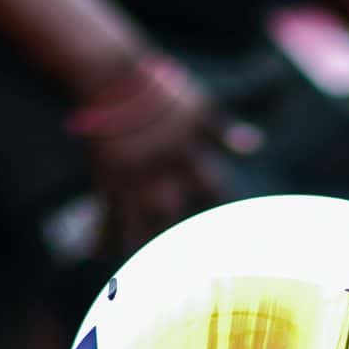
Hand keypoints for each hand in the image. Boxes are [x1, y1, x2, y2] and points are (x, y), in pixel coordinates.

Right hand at [83, 63, 256, 253]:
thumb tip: (255, 147)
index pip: (215, 189)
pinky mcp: (107, 181)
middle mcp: (165, 176)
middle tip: (183, 260)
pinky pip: (104, 218)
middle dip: (179, 237)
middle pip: (176, 217)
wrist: (112, 76)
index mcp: (191, 157)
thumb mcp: (198, 106)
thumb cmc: (158, 88)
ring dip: (140, 249)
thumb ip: (224, 132)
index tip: (226, 222)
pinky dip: (100, 238)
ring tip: (139, 272)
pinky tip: (93, 255)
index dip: (219, 203)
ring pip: (140, 228)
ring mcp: (135, 182)